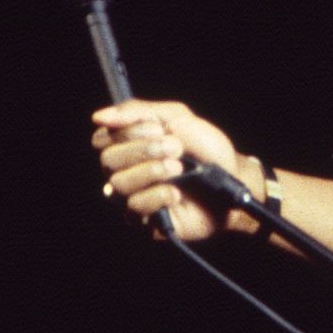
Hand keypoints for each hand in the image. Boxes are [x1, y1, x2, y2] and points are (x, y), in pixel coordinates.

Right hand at [91, 99, 253, 240]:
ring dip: (152, 171)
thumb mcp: (177, 117)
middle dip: (143, 149)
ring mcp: (133, 198)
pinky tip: (177, 192)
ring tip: (179, 167)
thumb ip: (139, 112)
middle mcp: (125, 172)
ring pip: (118, 184)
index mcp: (127, 146)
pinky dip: (157, 195)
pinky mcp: (146, 221)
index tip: (158, 127)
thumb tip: (100, 116)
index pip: (102, 138)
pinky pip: (134, 208)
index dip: (127, 132)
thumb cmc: (206, 150)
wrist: (233, 181)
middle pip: (108, 160)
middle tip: (176, 147)